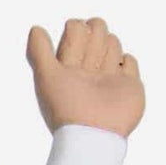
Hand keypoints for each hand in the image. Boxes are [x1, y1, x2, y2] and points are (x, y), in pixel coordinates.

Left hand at [27, 18, 144, 137]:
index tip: (74, 45)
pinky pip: (129, 62)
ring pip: (112, 44)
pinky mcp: (129, 85)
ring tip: (101, 66)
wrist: (94, 136)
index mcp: (67, 68)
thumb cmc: (67, 107)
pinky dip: (125, 61)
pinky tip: (118, 69)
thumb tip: (35, 28)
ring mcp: (108, 78)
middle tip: (91, 48)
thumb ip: (38, 52)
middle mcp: (87, 71)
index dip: (75, 30)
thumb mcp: (46, 77)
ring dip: (108, 44)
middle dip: (95, 32)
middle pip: (95, 34)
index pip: (74, 32)